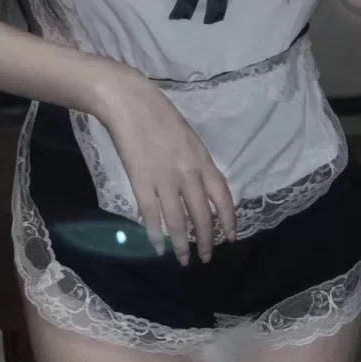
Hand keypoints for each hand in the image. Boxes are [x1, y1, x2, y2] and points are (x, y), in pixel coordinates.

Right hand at [95, 67, 236, 264]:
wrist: (130, 102)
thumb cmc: (159, 114)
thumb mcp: (188, 137)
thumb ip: (196, 163)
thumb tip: (199, 189)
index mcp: (202, 159)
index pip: (223, 197)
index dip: (229, 220)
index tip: (230, 238)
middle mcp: (188, 173)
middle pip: (202, 215)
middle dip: (206, 240)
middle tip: (206, 258)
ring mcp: (164, 179)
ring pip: (177, 221)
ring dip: (181, 244)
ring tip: (183, 259)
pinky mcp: (141, 182)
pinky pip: (151, 215)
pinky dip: (155, 234)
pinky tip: (157, 246)